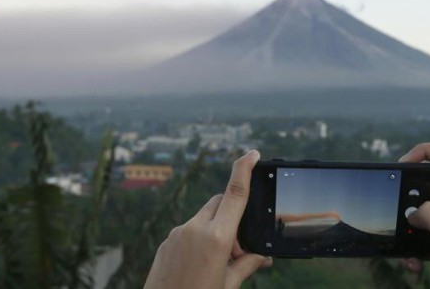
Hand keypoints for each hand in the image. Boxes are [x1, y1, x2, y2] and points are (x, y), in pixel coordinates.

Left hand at [144, 150, 271, 288]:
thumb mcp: (229, 284)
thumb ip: (247, 264)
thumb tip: (263, 256)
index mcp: (216, 238)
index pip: (235, 194)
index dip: (244, 169)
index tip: (253, 154)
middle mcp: (195, 229)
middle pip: (220, 203)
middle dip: (233, 217)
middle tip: (238, 250)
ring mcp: (177, 234)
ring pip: (205, 217)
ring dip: (217, 230)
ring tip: (218, 263)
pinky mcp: (167, 242)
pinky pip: (189, 230)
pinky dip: (200, 239)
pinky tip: (200, 265)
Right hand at [399, 142, 429, 287]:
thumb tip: (411, 213)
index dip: (424, 150)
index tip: (405, 165)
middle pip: (428, 182)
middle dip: (407, 194)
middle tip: (395, 208)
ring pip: (425, 214)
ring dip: (410, 229)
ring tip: (404, 246)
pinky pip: (428, 238)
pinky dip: (417, 250)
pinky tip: (414, 264)